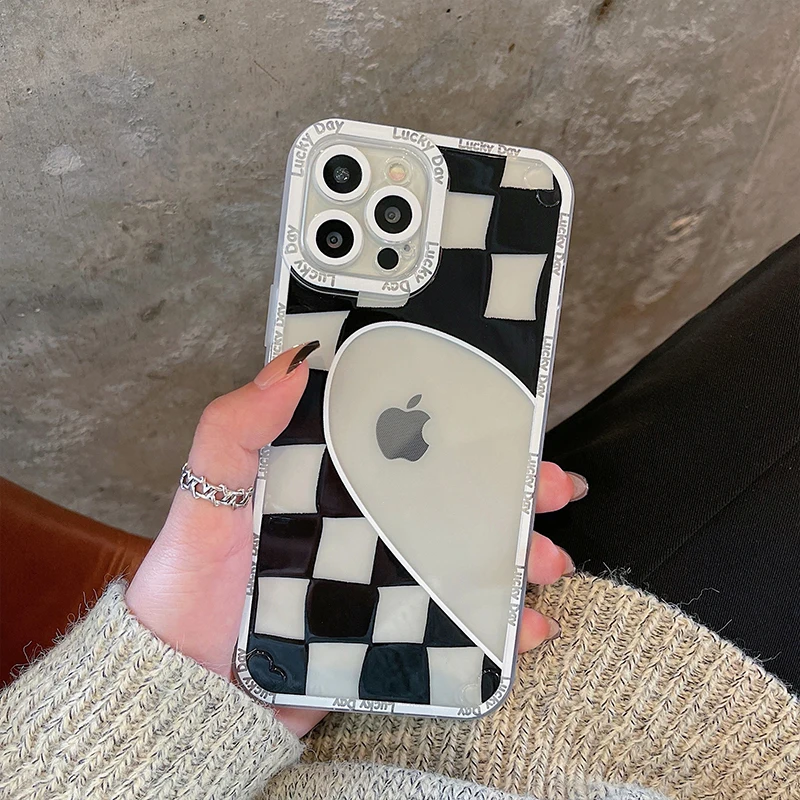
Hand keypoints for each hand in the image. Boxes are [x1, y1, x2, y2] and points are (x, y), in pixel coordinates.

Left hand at [126, 342, 585, 738]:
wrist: (191, 689)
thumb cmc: (192, 586)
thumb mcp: (207, 495)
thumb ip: (235, 428)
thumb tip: (288, 362)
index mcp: (331, 480)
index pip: (405, 441)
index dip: (457, 426)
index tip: (504, 415)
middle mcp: (365, 522)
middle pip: (452, 495)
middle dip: (511, 488)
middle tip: (550, 488)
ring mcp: (383, 577)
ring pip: (468, 555)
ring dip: (518, 554)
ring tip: (548, 563)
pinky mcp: (391, 632)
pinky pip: (458, 623)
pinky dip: (500, 626)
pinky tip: (527, 628)